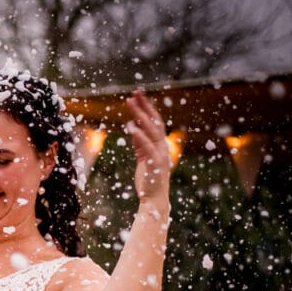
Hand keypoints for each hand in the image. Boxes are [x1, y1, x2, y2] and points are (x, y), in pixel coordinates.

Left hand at [124, 91, 170, 209]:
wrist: (154, 198)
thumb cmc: (148, 179)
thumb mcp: (142, 156)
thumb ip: (139, 142)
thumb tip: (132, 127)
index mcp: (159, 144)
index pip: (154, 122)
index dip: (147, 108)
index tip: (138, 95)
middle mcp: (162, 146)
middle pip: (154, 121)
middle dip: (145, 106)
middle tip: (136, 92)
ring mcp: (160, 154)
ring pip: (151, 130)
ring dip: (140, 115)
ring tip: (130, 103)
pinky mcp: (155, 164)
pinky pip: (147, 146)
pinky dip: (139, 135)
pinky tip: (130, 126)